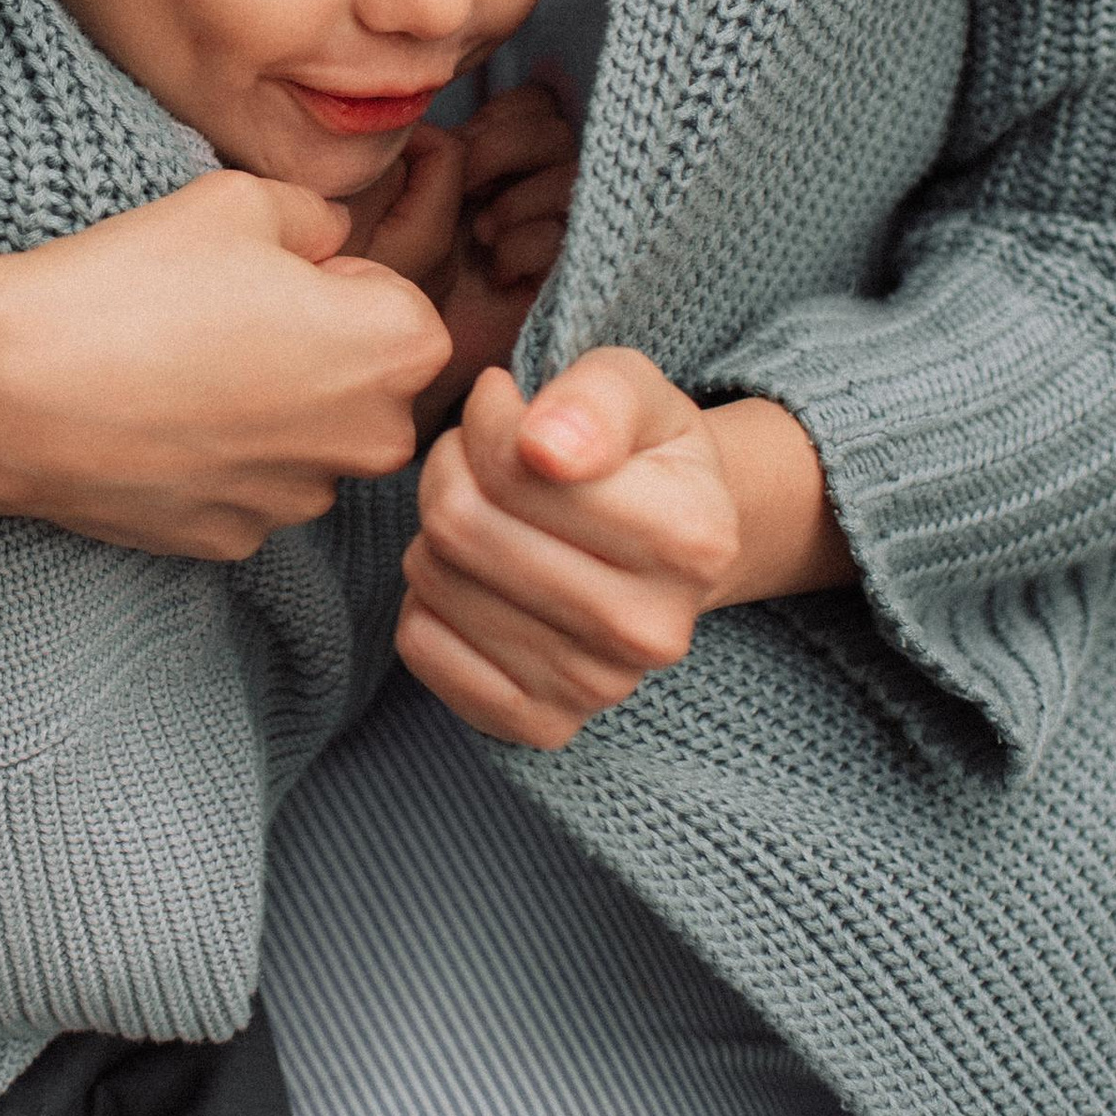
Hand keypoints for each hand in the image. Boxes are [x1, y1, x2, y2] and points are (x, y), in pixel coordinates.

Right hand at [0, 169, 453, 561]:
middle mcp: (371, 443)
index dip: (338, 280)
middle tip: (222, 316)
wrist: (11, 388)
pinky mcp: (231, 543)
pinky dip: (216, 458)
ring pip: (307, 441)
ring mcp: (299, 503)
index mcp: (394, 351)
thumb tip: (334, 241)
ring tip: (176, 367)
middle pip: (366, 385)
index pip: (404, 306)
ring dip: (267, 408)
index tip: (268, 275)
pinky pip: (249, 487)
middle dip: (316, 351)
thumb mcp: (238, 198)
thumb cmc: (132, 281)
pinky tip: (152, 420)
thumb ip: (317, 217)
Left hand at [358, 85, 579, 412]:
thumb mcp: (392, 207)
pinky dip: (533, 243)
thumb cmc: (382, 281)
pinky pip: (570, 235)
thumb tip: (444, 133)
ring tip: (484, 234)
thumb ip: (425, 162)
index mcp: (484, 160)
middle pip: (557, 132)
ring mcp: (541, 230)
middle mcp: (521, 189)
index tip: (465, 152)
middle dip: (513, 151)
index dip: (505, 119)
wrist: (396, 358)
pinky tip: (499, 270)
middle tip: (473, 191)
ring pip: (573, 176)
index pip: (531, 106)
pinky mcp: (555, 276)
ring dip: (526, 198)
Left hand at [395, 349, 847, 750]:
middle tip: (473, 457)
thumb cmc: (634, 454)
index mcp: (692, 537)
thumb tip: (543, 447)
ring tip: (479, 511)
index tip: (500, 407)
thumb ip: (594, 399)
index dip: (484, 423)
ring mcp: (599, 690)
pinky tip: (474, 577)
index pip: (517, 468)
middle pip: (464, 527)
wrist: (662, 548)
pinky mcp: (542, 726)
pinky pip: (423, 647)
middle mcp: (654, 630)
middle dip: (450, 472)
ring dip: (435, 530)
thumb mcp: (629, 389)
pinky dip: (427, 598)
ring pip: (436, 581)